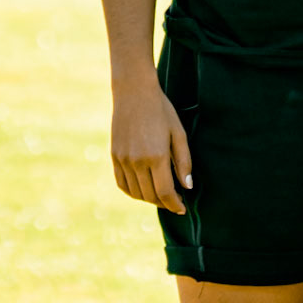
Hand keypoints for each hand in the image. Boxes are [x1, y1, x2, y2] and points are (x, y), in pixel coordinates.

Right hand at [110, 76, 192, 212]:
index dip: (174, 204)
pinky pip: (122, 183)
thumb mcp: (179, 134)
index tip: (182, 208)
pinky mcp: (115, 156)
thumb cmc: (161, 111)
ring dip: (149, 199)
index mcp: (156, 156)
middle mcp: (137, 161)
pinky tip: (143, 189)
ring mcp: (123, 160)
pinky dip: (133, 192)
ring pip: (136, 192)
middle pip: (150, 195)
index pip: (165, 192)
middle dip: (164, 203)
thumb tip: (187, 186)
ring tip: (160, 195)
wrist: (134, 93)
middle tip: (174, 202)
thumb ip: (184, 162)